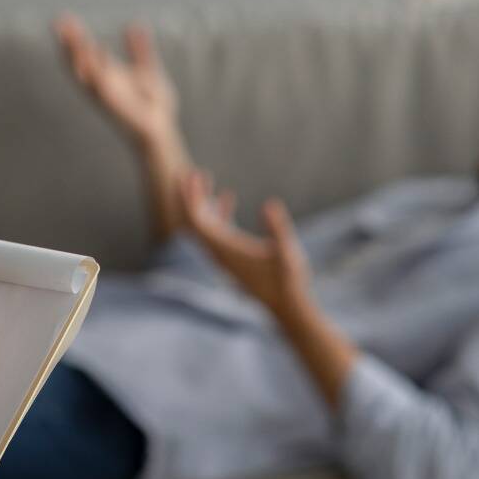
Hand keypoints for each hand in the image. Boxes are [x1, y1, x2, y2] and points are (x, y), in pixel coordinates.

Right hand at [55, 14, 178, 145]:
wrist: (161, 130)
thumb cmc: (153, 107)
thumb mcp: (147, 69)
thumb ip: (140, 49)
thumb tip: (134, 24)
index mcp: (107, 75)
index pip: (85, 53)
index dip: (74, 37)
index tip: (63, 18)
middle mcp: (101, 84)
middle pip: (77, 61)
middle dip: (67, 42)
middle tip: (59, 21)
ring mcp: (105, 94)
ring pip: (84, 71)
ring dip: (77, 52)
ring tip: (69, 33)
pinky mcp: (114, 104)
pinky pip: (101, 83)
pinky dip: (97, 68)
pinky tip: (96, 49)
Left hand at [179, 170, 311, 315]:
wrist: (286, 308)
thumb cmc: (288, 281)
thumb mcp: (287, 252)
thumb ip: (278, 228)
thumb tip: (270, 204)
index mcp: (226, 251)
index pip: (198, 222)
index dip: (191, 198)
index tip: (191, 175)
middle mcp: (219, 254)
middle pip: (194, 221)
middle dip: (191, 196)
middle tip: (190, 171)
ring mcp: (224, 257)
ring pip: (204, 226)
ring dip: (202, 202)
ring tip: (205, 178)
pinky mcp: (231, 258)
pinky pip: (216, 231)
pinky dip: (217, 213)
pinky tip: (228, 197)